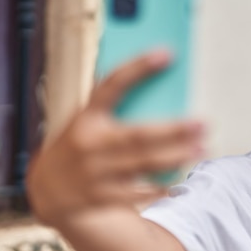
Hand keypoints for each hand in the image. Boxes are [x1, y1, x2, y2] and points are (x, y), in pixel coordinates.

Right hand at [27, 50, 204, 225]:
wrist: (46, 190)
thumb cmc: (79, 145)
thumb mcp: (88, 121)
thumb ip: (116, 108)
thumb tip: (163, 88)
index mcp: (86, 116)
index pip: (112, 84)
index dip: (138, 68)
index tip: (167, 53)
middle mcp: (88, 142)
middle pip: (138, 134)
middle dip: (174, 130)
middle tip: (203, 123)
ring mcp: (93, 172)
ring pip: (142, 163)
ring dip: (176, 157)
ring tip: (202, 148)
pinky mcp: (99, 196)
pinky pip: (136, 192)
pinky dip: (159, 188)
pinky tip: (179, 183)